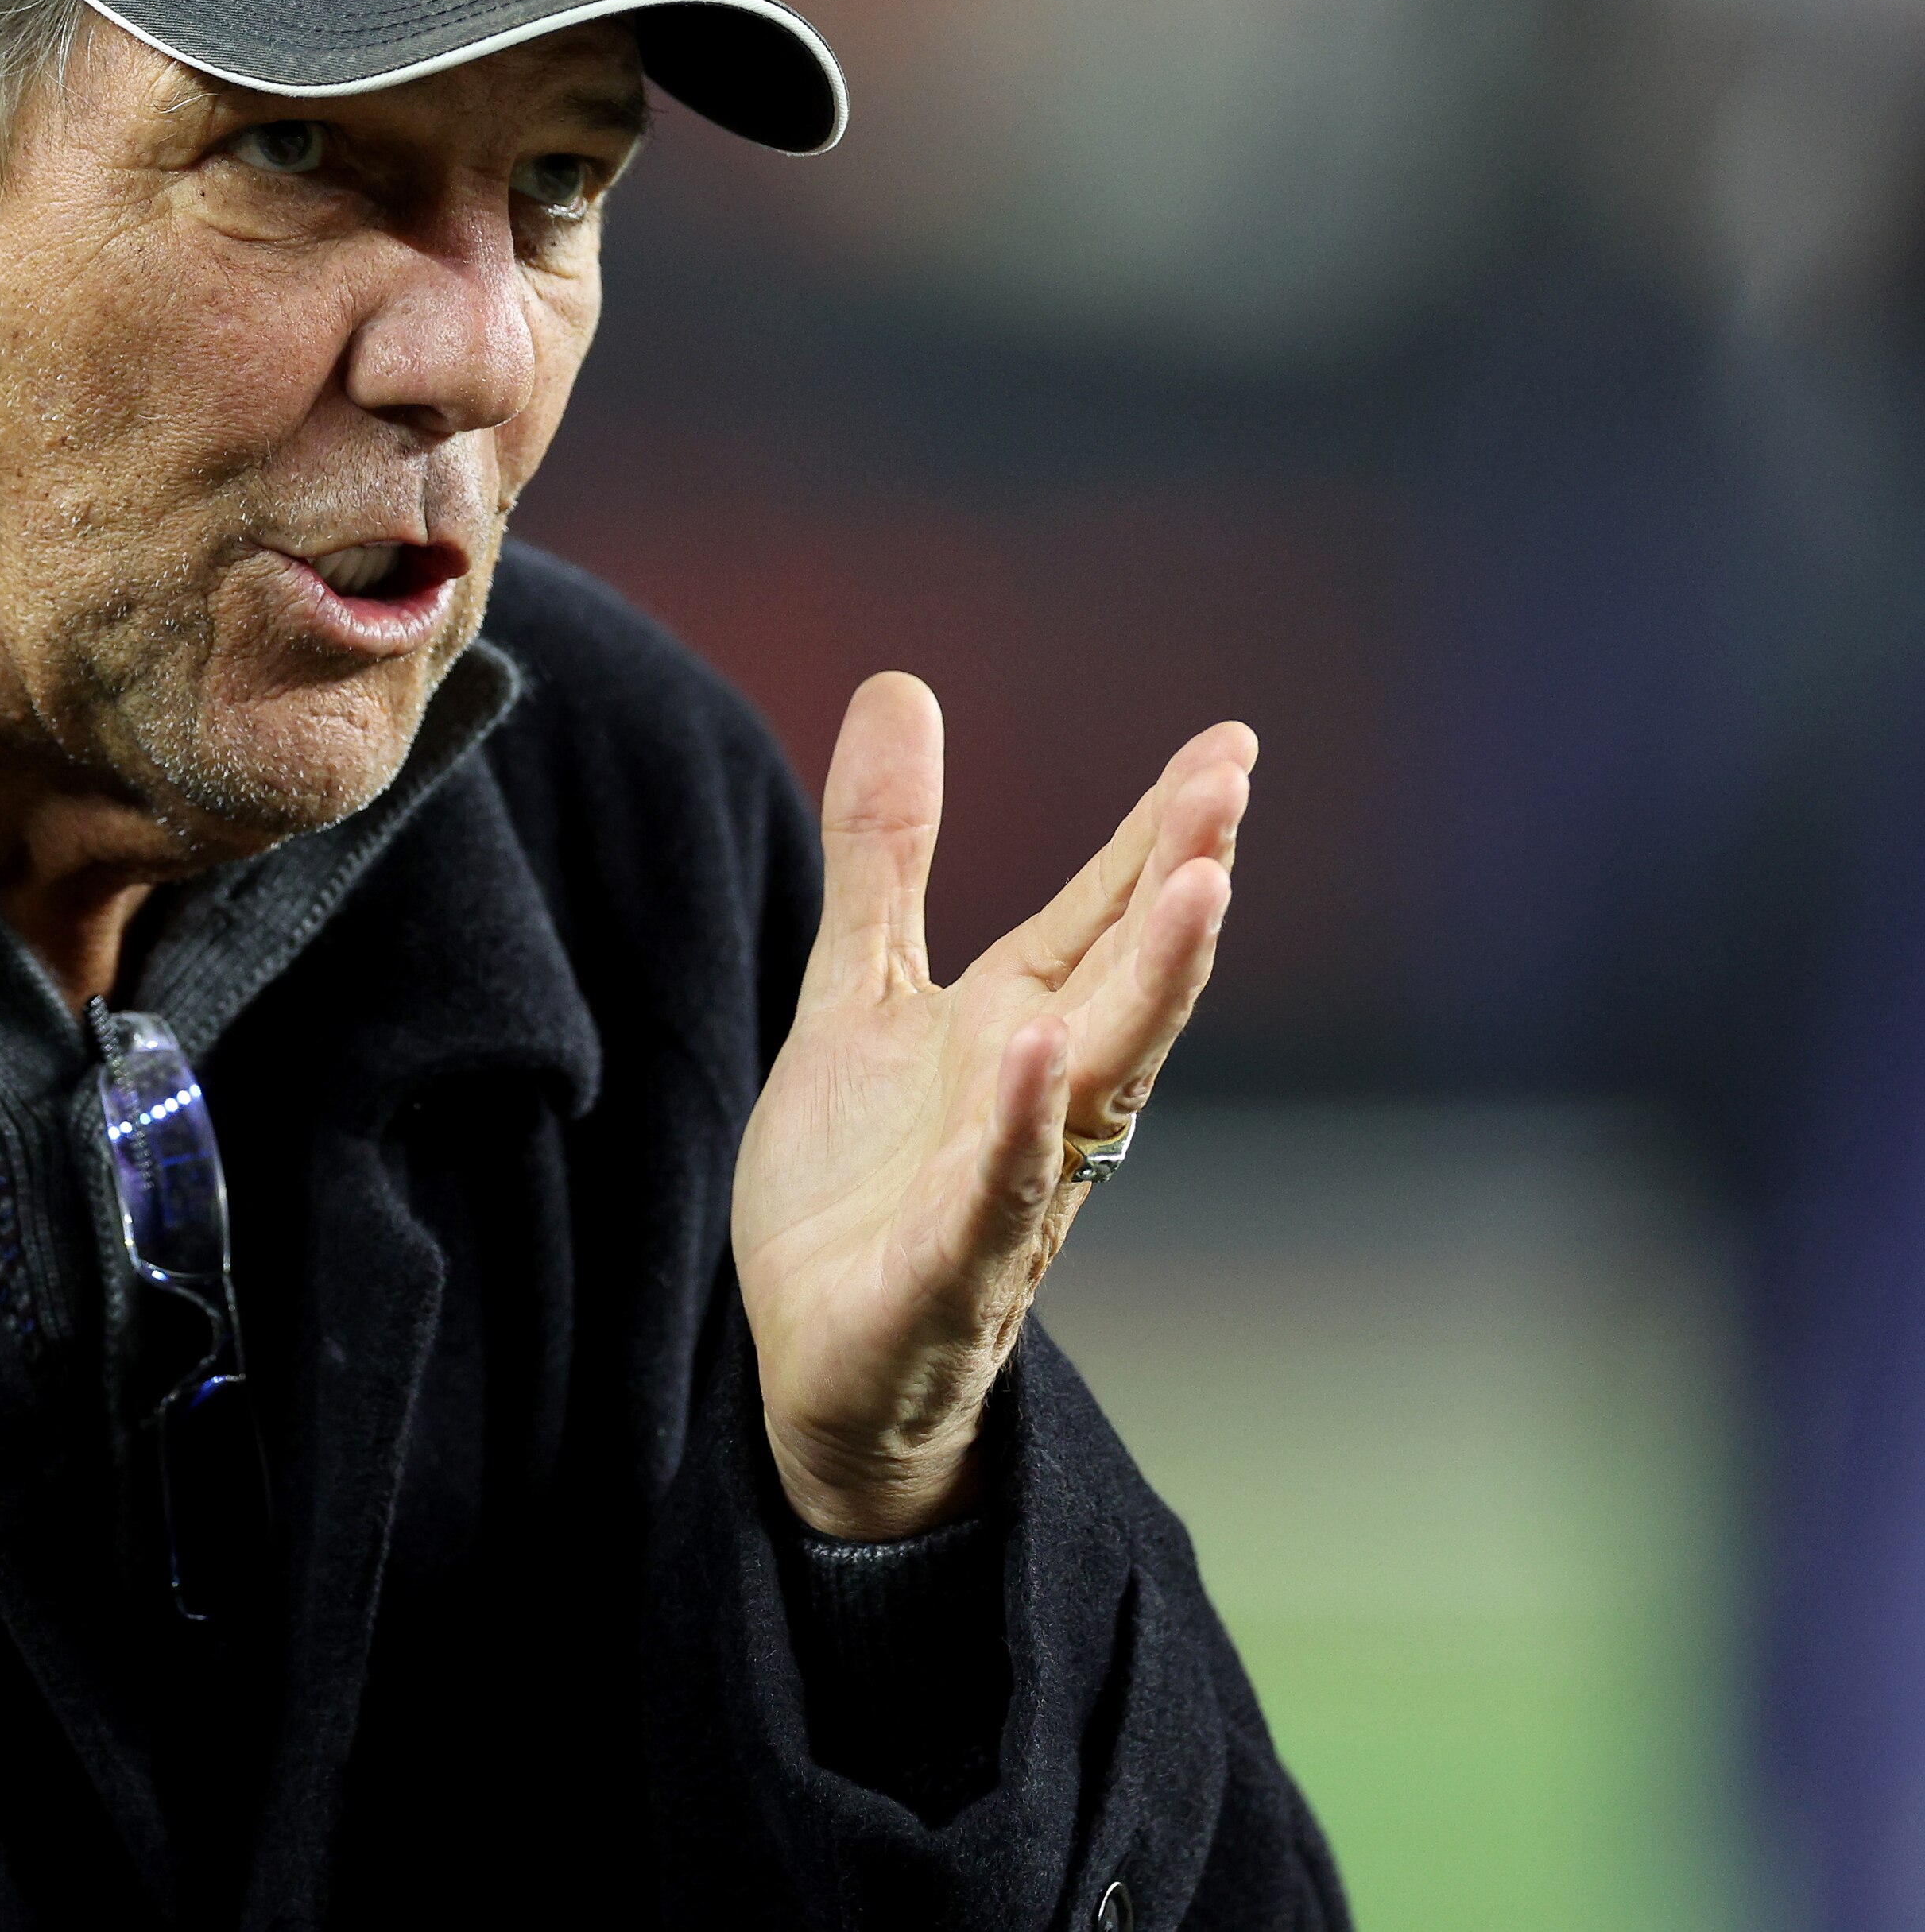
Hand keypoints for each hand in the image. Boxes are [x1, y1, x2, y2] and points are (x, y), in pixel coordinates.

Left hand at [730, 675, 1252, 1541]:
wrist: (823, 1365)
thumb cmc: (864, 1183)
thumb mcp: (859, 992)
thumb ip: (887, 855)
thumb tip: (903, 686)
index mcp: (1018, 1031)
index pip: (1102, 919)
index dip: (1161, 835)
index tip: (1230, 746)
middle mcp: (1035, 1103)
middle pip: (1124, 980)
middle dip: (1178, 885)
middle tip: (1229, 788)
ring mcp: (1001, 1188)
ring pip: (1095, 1082)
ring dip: (1148, 990)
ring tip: (1196, 889)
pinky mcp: (943, 1274)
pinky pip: (992, 1197)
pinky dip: (1018, 1130)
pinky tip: (1040, 1053)